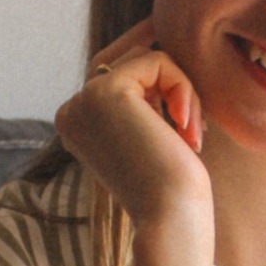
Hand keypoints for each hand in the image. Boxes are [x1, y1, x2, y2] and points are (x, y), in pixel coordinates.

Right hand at [54, 17, 211, 231]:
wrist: (169, 218)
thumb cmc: (172, 189)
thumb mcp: (152, 137)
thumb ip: (144, 101)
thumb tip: (157, 48)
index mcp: (77, 125)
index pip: (110, 73)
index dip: (143, 55)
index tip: (168, 46)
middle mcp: (72, 111)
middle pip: (126, 61)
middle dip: (170, 79)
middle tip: (193, 127)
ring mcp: (83, 99)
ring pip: (146, 59)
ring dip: (182, 91)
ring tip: (191, 136)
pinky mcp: (105, 91)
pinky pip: (157, 60)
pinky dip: (182, 88)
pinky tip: (185, 127)